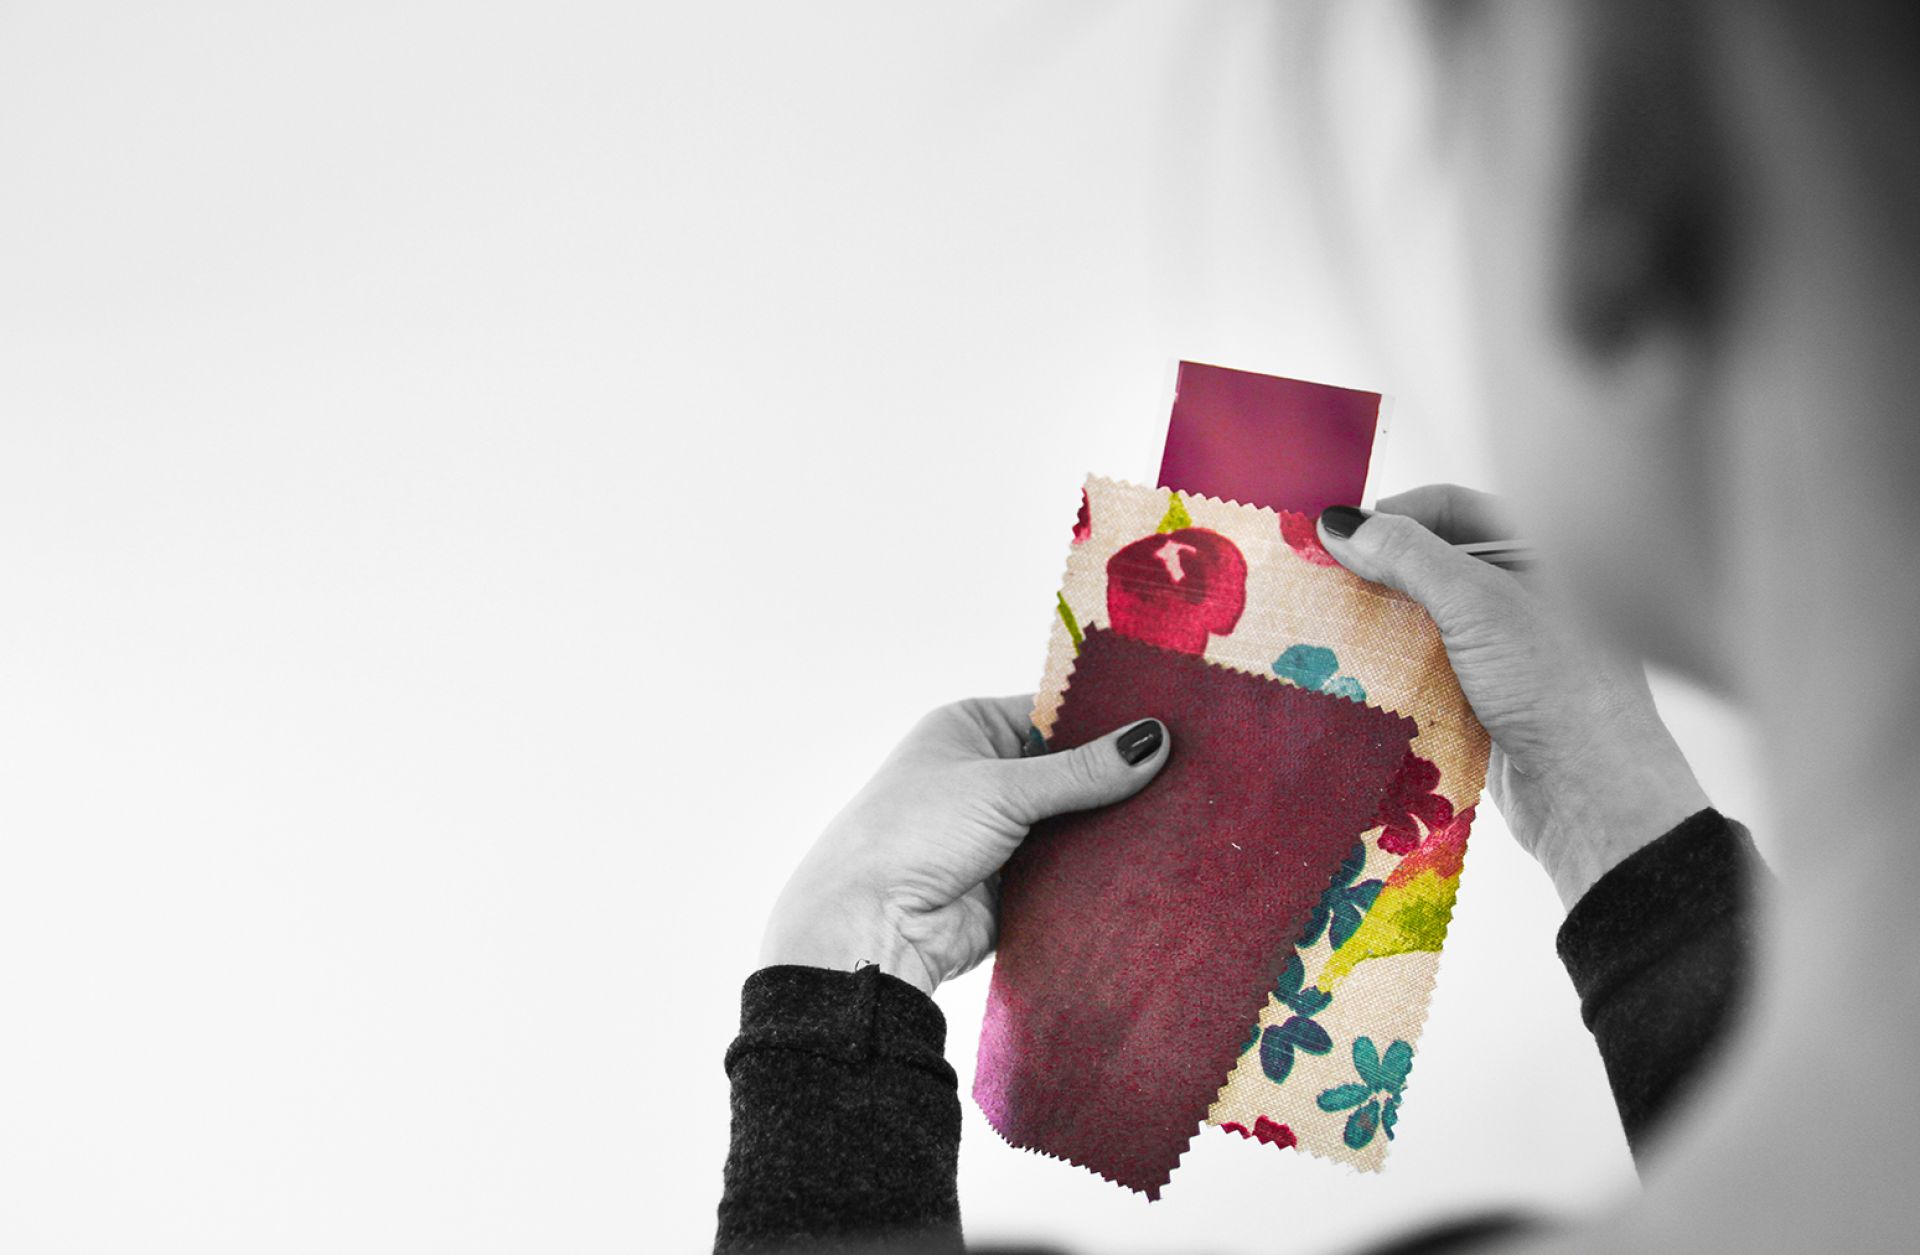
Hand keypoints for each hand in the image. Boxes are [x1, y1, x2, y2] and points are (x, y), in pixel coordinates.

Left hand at [759, 697, 1169, 993]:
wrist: (874, 928)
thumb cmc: (913, 834)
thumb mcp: (1001, 788)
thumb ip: (1081, 771)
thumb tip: (1151, 740)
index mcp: (970, 728)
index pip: (1052, 709)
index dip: (1105, 716)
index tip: (1167, 719)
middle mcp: (986, 774)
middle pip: (1069, 767)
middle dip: (1116, 774)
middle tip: (1189, 768)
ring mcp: (1003, 829)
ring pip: (1075, 818)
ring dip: (1112, 822)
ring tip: (1185, 810)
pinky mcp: (1017, 881)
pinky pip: (1072, 865)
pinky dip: (1101, 864)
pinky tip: (1152, 856)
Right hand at [1318, 486, 1709, 909]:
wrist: (1591, 795)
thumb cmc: (1555, 685)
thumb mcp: (1478, 606)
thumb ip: (1407, 557)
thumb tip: (1338, 523)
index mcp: (1541, 550)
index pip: (1453, 508)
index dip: (1393, 515)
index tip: (1337, 536)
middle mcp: (1526, 589)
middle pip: (1434, 560)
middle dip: (1377, 569)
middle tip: (1320, 580)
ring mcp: (1506, 644)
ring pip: (1426, 616)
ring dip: (1379, 620)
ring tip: (1326, 626)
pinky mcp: (1487, 694)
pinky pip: (1427, 664)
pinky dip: (1392, 664)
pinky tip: (1355, 671)